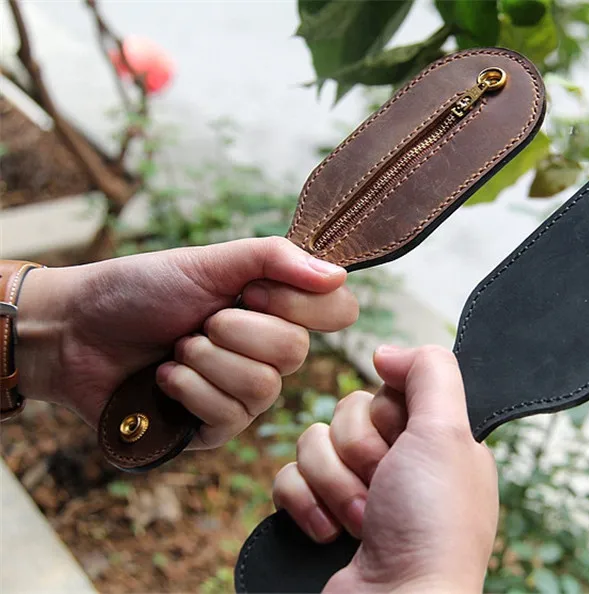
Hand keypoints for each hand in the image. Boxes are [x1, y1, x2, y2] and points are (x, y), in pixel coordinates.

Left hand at [15, 238, 358, 447]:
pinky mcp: (216, 429)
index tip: (251, 291)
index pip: (338, 312)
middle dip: (235, 330)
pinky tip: (164, 377)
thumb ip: (274, 259)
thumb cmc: (139, 290)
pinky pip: (229, 415)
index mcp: (275, 308)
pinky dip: (188, 387)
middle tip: (200, 320)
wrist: (75, 330)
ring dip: (206, 360)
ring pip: (263, 386)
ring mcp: (244, 395)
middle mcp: (269, 352)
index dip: (300, 304)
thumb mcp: (208, 261)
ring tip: (176, 348)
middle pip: (296, 352)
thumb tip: (338, 275)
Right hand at [272, 345, 497, 593]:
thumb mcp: (449, 432)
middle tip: (385, 488)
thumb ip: (431, 372)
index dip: (387, 413)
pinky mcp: (319, 514)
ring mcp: (357, 491)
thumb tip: (388, 350)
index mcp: (434, 439)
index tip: (405, 441)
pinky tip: (331, 534)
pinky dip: (306, 505)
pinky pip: (287, 478)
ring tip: (365, 522)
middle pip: (345, 412)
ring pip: (311, 442)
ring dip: (335, 484)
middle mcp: (398, 462)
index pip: (385, 388)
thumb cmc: (432, 525)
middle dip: (360, 454)